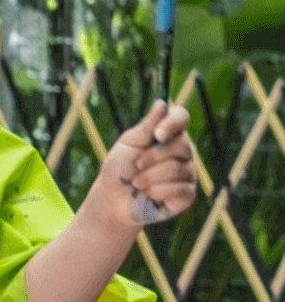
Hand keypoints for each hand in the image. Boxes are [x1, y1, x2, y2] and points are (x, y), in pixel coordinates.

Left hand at [93, 100, 198, 228]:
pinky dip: (155, 192)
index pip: (181, 117)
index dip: (172, 123)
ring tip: (137, 183)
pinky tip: (148, 194)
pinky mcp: (188, 194)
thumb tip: (162, 103)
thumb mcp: (129, 144)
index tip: (157, 134)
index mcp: (169, 134)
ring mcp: (188, 173)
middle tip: (136, 165)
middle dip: (151, 157)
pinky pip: (178, 189)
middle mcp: (183, 151)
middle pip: (181, 145)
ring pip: (176, 168)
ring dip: (148, 177)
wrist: (113, 198)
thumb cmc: (120, 168)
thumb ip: (146, 126)